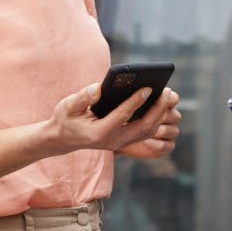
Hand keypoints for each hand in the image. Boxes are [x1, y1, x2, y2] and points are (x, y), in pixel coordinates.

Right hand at [48, 85, 180, 154]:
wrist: (64, 138)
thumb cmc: (66, 119)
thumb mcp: (67, 106)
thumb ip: (82, 97)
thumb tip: (99, 87)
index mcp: (99, 133)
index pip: (122, 116)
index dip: (135, 102)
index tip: (147, 88)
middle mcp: (113, 141)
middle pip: (143, 127)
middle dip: (157, 108)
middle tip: (167, 91)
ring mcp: (121, 143)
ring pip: (148, 131)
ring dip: (160, 113)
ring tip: (167, 94)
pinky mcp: (125, 141)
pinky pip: (146, 132)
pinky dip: (156, 118)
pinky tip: (161, 103)